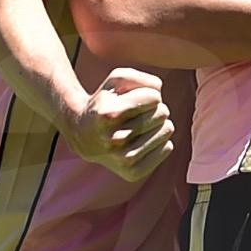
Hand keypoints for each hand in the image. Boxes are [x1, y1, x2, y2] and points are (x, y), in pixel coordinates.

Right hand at [67, 66, 175, 181]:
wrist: (83, 136)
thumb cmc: (105, 103)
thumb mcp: (115, 80)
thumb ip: (140, 77)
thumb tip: (159, 90)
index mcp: (109, 115)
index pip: (154, 98)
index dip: (149, 95)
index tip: (136, 100)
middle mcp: (115, 139)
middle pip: (162, 113)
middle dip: (155, 108)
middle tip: (139, 113)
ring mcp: (124, 159)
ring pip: (166, 131)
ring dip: (159, 124)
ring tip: (143, 125)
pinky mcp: (133, 172)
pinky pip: (167, 148)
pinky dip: (161, 141)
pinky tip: (145, 139)